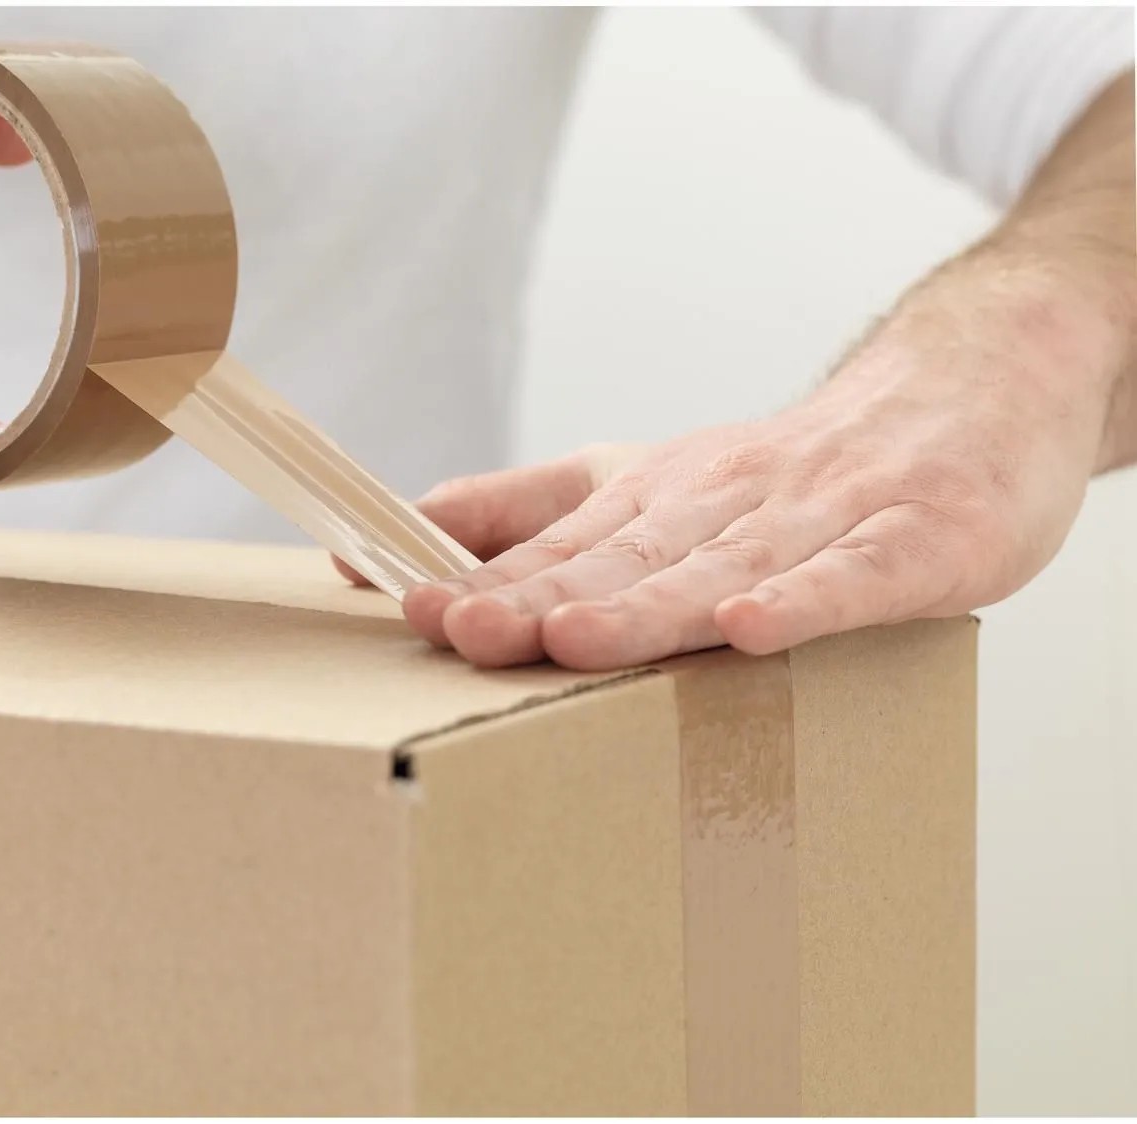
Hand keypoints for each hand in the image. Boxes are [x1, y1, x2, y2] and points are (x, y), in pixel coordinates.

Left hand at [356, 250, 1132, 669]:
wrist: (963, 394)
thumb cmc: (788, 472)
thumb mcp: (648, 482)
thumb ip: (535, 512)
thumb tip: (412, 529)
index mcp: (658, 499)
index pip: (562, 548)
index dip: (489, 579)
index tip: (411, 604)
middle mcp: (726, 504)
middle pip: (625, 558)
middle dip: (542, 596)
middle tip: (466, 626)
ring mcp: (819, 521)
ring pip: (722, 567)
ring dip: (646, 603)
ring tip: (574, 637)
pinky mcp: (916, 541)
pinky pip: (853, 576)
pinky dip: (802, 600)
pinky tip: (748, 626)